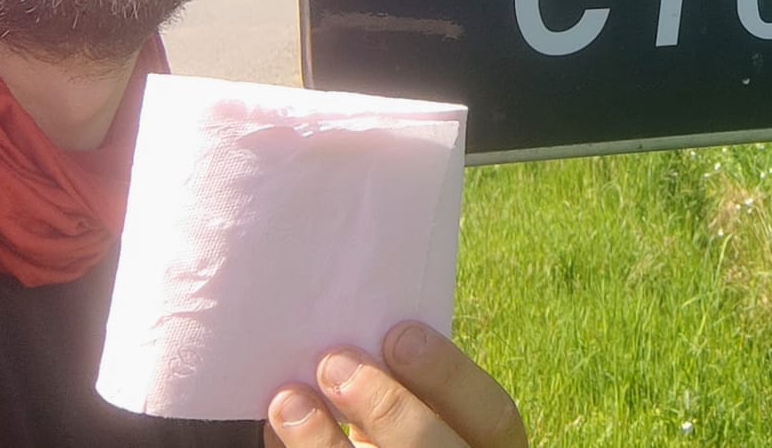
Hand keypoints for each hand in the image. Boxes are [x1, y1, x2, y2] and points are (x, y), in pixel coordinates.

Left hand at [263, 322, 525, 447]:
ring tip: (288, 402)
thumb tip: (352, 349)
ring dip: (325, 442)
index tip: (398, 334)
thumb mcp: (423, 416)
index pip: (494, 416)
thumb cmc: (400, 436)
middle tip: (335, 364)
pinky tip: (277, 435)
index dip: (449, 374)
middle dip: (386, 407)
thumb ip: (407, 392)